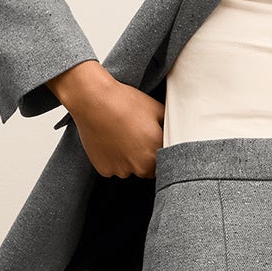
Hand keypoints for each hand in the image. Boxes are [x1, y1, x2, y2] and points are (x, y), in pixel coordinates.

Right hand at [47, 60, 164, 177]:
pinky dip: (112, 159)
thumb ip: (171, 125)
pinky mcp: (105, 170)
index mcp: (156, 153)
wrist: (93, 100)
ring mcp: (121, 170)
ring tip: (121, 136)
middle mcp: (140, 167)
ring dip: (128, 159)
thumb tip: (178, 131)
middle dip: (145, 157)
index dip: (160, 153)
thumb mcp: (157, 109)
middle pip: (148, 170)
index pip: (166, 163)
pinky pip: (113, 168)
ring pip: (130, 169)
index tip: (153, 143)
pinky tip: (110, 141)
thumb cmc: (125, 102)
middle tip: (136, 137)